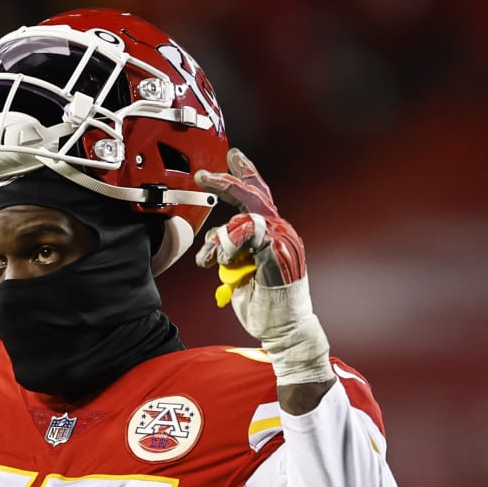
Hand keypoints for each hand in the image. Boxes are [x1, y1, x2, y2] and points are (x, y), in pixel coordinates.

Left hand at [194, 148, 333, 392]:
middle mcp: (281, 232)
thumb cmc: (262, 305)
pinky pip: (247, 233)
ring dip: (219, 239)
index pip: (260, 196)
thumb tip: (214, 238)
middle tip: (203, 176)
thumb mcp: (238, 271)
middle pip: (254, 195)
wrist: (283, 330)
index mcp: (273, 234)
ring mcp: (282, 240)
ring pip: (244, 216)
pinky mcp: (277, 251)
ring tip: (211, 261)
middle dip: (227, 182)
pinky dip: (229, 244)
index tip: (232, 156)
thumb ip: (231, 249)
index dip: (246, 174)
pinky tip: (223, 261)